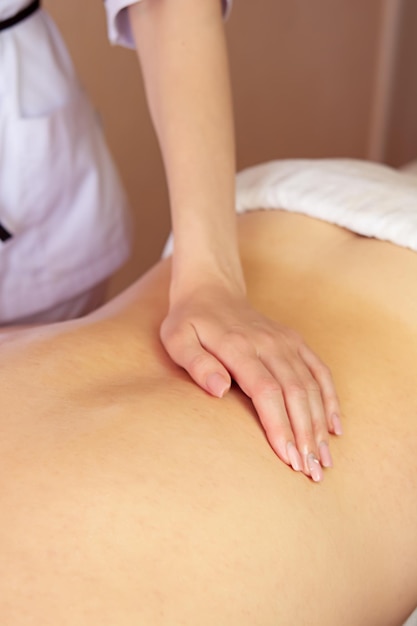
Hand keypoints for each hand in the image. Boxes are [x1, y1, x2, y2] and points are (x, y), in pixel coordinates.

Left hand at [160, 282, 341, 481]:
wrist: (211, 289)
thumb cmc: (190, 321)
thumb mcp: (178, 339)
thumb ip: (197, 364)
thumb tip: (219, 389)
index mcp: (239, 347)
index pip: (266, 391)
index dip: (279, 425)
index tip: (287, 457)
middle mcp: (268, 344)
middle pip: (295, 393)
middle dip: (305, 434)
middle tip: (311, 471)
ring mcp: (285, 342)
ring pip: (311, 386)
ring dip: (319, 424)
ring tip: (323, 460)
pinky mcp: (294, 342)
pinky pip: (319, 371)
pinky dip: (330, 399)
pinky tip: (334, 427)